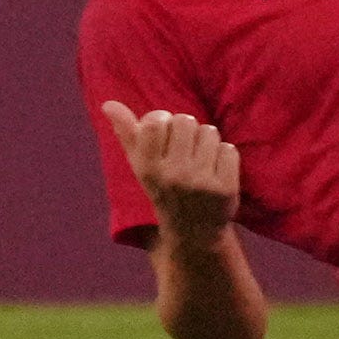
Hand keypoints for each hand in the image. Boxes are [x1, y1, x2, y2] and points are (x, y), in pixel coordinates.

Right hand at [102, 103, 239, 242]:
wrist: (193, 234)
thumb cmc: (164, 190)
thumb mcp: (141, 166)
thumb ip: (127, 132)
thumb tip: (109, 104)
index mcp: (148, 168)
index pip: (155, 121)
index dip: (163, 120)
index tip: (164, 133)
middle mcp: (173, 175)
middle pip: (186, 120)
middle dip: (187, 130)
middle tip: (184, 151)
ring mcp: (200, 183)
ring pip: (210, 131)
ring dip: (207, 142)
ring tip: (200, 161)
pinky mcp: (225, 189)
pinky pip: (229, 149)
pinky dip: (224, 156)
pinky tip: (215, 171)